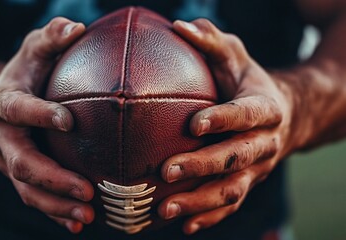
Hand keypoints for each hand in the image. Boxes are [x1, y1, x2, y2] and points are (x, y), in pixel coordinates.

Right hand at [0, 18, 93, 232]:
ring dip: (56, 205)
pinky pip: (34, 198)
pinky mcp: (19, 176)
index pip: (18, 109)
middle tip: (86, 190)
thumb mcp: (34, 49)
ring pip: (27, 189)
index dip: (39, 115)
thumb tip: (78, 27)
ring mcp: (9, 160)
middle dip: (52, 178)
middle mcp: (3, 137)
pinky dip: (55, 212)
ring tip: (87, 216)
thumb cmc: (24, 73)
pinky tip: (78, 223)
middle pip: (21, 162)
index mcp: (4, 102)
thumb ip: (52, 37)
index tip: (69, 122)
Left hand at [158, 19, 297, 233]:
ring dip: (200, 202)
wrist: (285, 115)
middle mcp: (265, 141)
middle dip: (202, 166)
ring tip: (165, 209)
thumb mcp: (236, 56)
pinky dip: (209, 216)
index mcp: (266, 107)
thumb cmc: (248, 82)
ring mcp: (257, 168)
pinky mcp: (248, 183)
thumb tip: (179, 26)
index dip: (225, 119)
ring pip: (233, 189)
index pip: (247, 114)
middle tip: (165, 170)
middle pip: (237, 157)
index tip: (194, 124)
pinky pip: (231, 205)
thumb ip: (211, 42)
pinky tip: (183, 225)